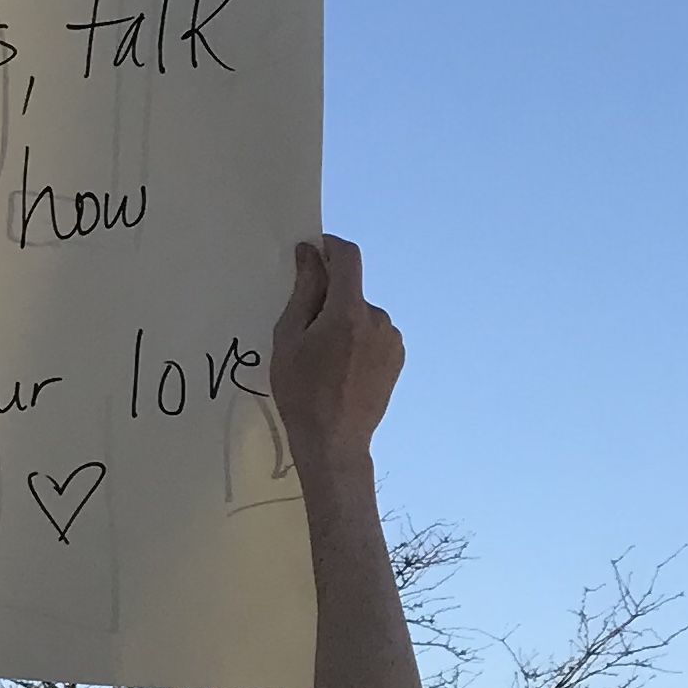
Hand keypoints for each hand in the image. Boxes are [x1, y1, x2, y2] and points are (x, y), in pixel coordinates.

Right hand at [266, 234, 400, 480]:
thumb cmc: (300, 390)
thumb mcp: (289, 338)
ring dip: (344, 322)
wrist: (334, 440)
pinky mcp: (398, 357)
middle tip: (304, 333)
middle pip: (351, 291)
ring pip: (362, 315)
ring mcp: (392, 339)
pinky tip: (342, 369)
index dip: (329, 247)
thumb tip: (310, 254)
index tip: (311, 252)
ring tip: (323, 358)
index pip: (347, 258)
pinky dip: (357, 340)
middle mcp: (378, 319)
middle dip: (329, 299)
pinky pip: (374, 334)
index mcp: (349, 311)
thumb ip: (303, 292)